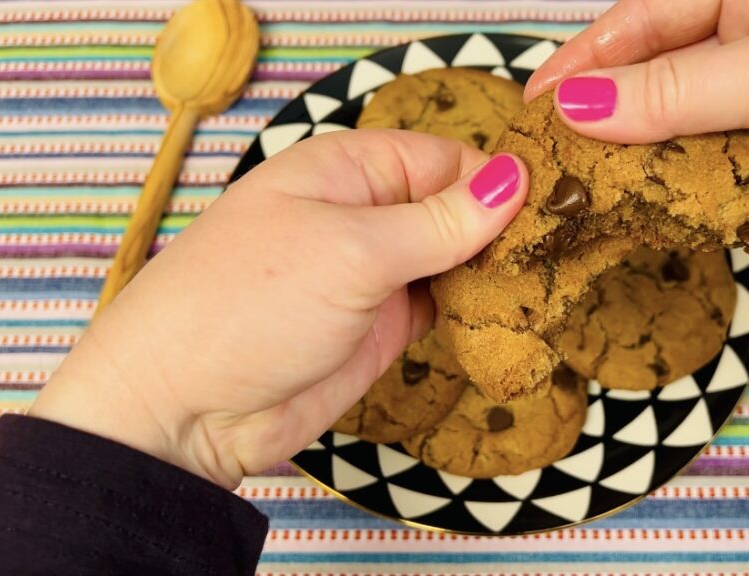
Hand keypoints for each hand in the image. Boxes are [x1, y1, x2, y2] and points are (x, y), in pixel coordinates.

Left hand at [29, 131, 527, 488]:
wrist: (184, 409)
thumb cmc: (245, 305)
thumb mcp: (350, 252)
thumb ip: (437, 223)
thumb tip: (514, 181)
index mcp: (348, 169)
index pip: (446, 159)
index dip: (498, 181)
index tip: (555, 209)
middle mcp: (365, 215)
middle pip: (457, 209)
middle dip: (504, 229)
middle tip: (564, 253)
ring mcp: (375, 274)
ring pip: (456, 260)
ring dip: (495, 273)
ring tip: (551, 286)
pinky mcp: (383, 328)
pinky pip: (445, 308)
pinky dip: (476, 312)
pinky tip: (514, 317)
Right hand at [526, 0, 748, 238]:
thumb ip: (675, 92)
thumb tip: (576, 107)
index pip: (640, 23)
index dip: (580, 65)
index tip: (529, 110)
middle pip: (653, 81)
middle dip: (603, 123)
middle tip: (546, 167)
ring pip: (682, 135)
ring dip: (642, 168)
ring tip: (584, 201)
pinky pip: (720, 176)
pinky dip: (688, 198)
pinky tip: (652, 218)